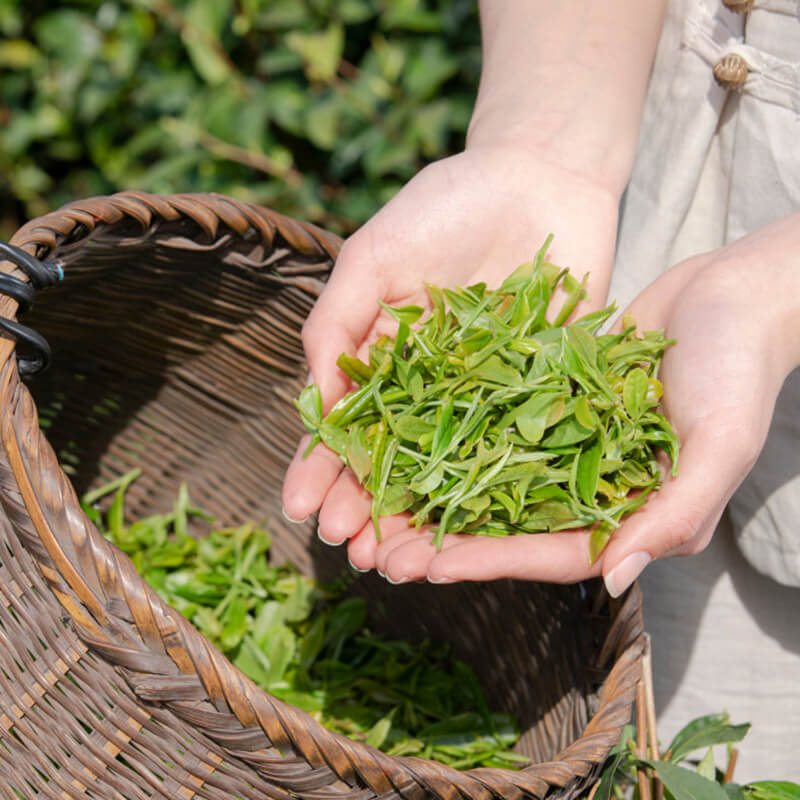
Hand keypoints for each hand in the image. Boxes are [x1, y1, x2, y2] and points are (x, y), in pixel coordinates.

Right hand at [281, 143, 619, 546]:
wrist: (540, 175)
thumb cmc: (446, 206)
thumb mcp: (374, 256)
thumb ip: (335, 323)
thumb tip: (313, 403)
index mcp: (382, 357)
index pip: (344, 425)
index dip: (322, 468)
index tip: (302, 510)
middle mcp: (429, 387)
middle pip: (392, 460)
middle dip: (368, 505)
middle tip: (353, 551)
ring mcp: (484, 397)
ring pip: (448, 470)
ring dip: (420, 516)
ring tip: (398, 563)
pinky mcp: (541, 395)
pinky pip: (515, 451)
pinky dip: (490, 494)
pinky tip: (470, 533)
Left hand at [349, 214, 799, 589]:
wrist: (732, 294)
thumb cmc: (740, 369)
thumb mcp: (717, 444)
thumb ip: (674, 513)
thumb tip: (616, 578)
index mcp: (633, 512)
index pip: (552, 552)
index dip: (492, 561)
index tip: (430, 565)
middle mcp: (595, 487)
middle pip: (510, 524)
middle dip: (448, 539)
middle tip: (382, 550)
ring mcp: (571, 444)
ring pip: (492, 478)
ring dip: (439, 492)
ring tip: (379, 501)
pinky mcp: (552, 403)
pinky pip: (496, 425)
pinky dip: (455, 435)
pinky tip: (407, 437)